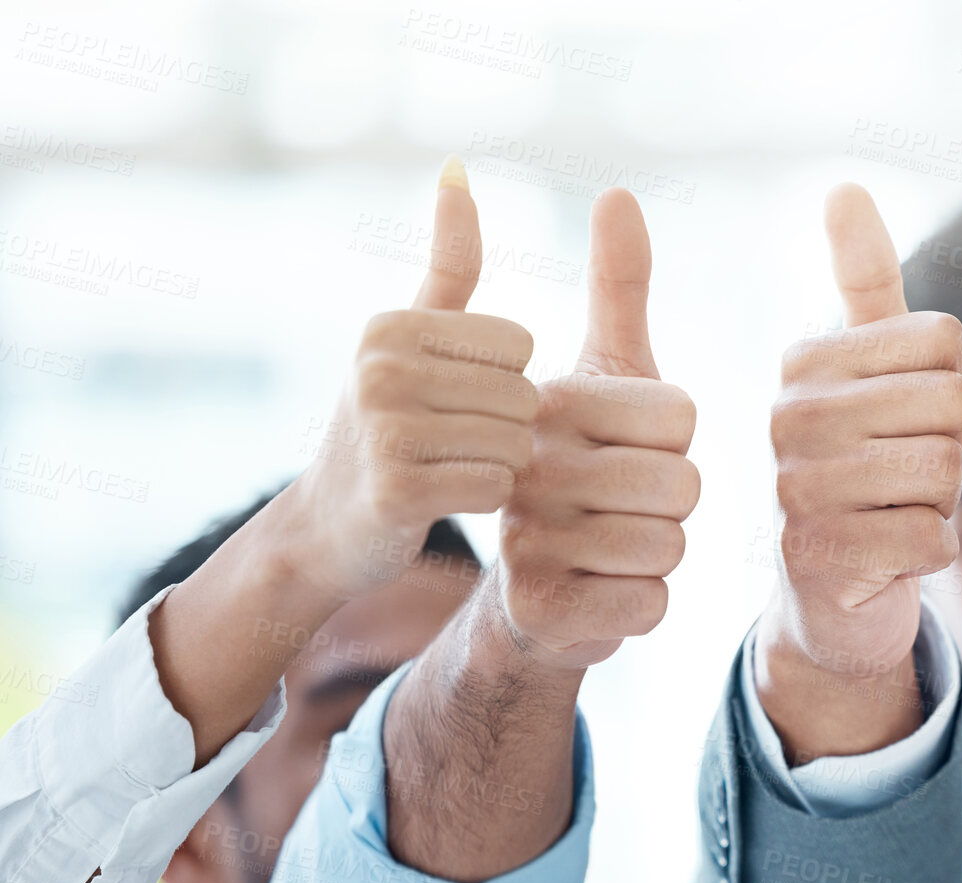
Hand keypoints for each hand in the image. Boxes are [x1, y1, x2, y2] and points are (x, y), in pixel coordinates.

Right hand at [284, 160, 537, 600]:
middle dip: (507, 428)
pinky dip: (485, 499)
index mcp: (391, 326)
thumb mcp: (411, 337)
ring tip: (448, 468)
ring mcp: (384, 430)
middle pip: (523, 396)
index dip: (506, 380)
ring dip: (499, 466)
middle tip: (453, 443)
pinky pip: (495, 487)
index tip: (457, 398)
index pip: (520, 344)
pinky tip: (445, 499)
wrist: (330, 526)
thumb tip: (459, 168)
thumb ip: (448, 264)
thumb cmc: (388, 425)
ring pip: (515, 444)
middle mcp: (379, 369)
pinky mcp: (398, 491)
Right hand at [494, 188, 699, 669]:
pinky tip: (598, 592)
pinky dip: (639, 605)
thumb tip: (618, 193)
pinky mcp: (536, 604)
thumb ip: (614, 287)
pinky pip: (650, 604)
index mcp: (546, 396)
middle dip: (669, 504)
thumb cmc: (562, 460)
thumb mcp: (591, 370)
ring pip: (671, 547)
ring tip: (606, 545)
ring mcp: (519, 533)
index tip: (619, 448)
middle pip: (682, 484)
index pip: (679, 417)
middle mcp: (524, 459)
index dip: (672, 443)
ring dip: (656, 555)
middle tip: (615, 506)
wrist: (511, 587)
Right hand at [753, 184, 961, 756]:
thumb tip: (844, 187)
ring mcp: (794, 490)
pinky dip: (932, 553)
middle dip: (948, 452)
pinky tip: (889, 558)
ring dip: (939, 503)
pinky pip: (936, 538)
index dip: (947, 392)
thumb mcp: (870, 371)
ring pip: (943, 471)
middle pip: (949, 406)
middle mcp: (785, 419)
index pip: (941, 345)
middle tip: (900, 479)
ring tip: (891, 512)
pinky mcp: (817, 558)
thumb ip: (864, 283)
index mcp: (803, 365)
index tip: (900, 424)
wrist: (828, 595)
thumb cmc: (864, 470)